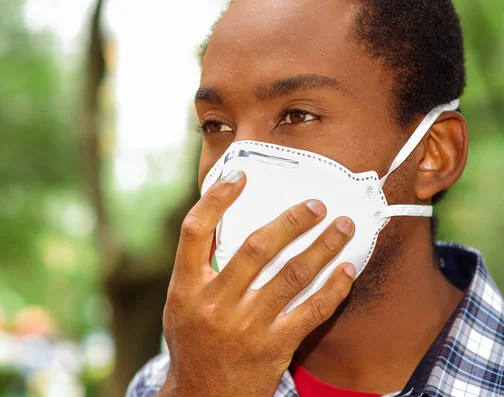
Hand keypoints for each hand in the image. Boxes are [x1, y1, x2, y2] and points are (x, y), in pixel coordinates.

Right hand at [159, 170, 355, 396]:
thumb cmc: (193, 343)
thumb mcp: (181, 304)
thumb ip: (199, 268)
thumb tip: (228, 222)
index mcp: (185, 288)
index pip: (195, 231)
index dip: (217, 199)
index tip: (240, 178)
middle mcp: (214, 303)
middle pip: (256, 247)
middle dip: (292, 220)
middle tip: (316, 204)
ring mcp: (246, 326)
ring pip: (292, 274)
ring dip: (323, 246)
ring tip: (343, 227)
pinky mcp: (274, 347)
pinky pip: (311, 311)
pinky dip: (332, 288)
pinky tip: (346, 271)